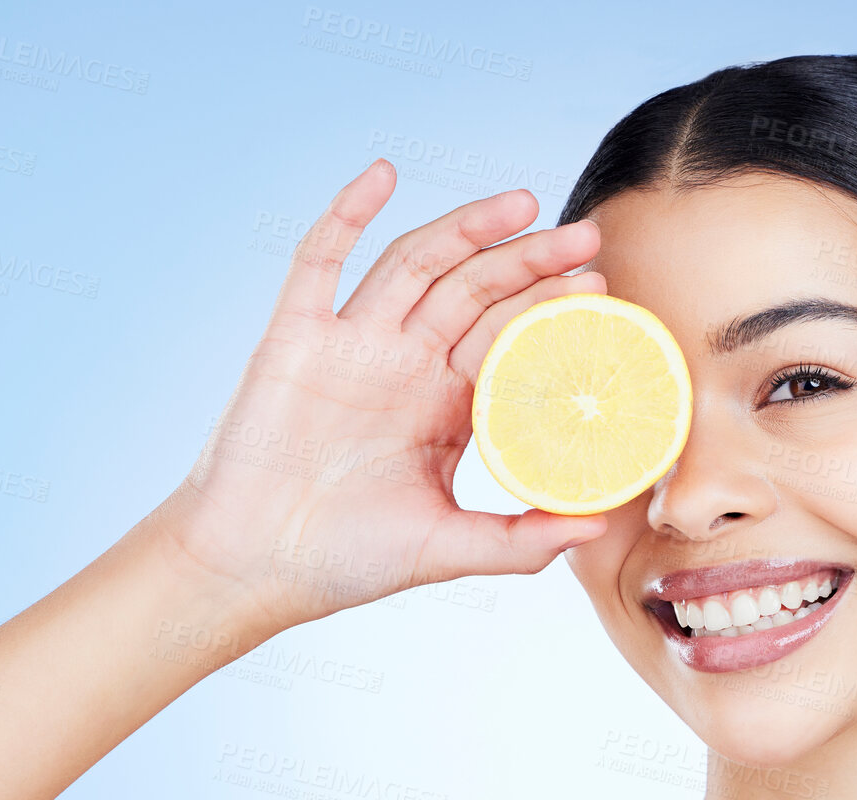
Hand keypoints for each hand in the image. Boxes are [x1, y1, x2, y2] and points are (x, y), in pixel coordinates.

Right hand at [150, 158, 611, 635]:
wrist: (255, 567)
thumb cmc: (347, 559)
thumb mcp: (449, 548)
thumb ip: (522, 540)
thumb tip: (597, 527)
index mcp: (445, 403)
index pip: (508, 336)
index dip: (550, 308)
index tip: (601, 289)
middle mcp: (403, 362)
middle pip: (475, 290)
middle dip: (530, 260)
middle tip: (586, 238)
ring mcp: (350, 344)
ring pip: (416, 264)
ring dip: (466, 228)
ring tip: (522, 202)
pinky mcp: (294, 337)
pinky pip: (318, 260)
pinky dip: (346, 214)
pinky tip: (382, 174)